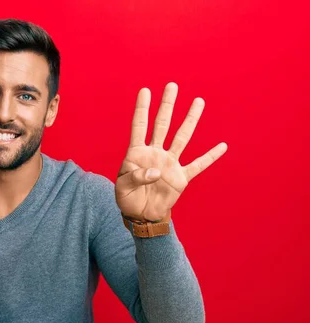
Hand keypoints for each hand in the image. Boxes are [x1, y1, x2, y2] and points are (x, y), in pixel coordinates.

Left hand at [115, 82, 227, 220]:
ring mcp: (169, 163)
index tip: (145, 91)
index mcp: (136, 153)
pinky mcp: (181, 178)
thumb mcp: (122, 187)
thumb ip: (135, 177)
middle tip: (172, 86)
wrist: (140, 215)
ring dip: (190, 120)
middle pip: (162, 125)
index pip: (139, 126)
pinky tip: (222, 146)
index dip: (141, 109)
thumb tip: (156, 171)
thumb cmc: (127, 198)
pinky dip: (210, 157)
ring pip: (182, 138)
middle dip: (167, 105)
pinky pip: (198, 165)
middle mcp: (155, 153)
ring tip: (198, 101)